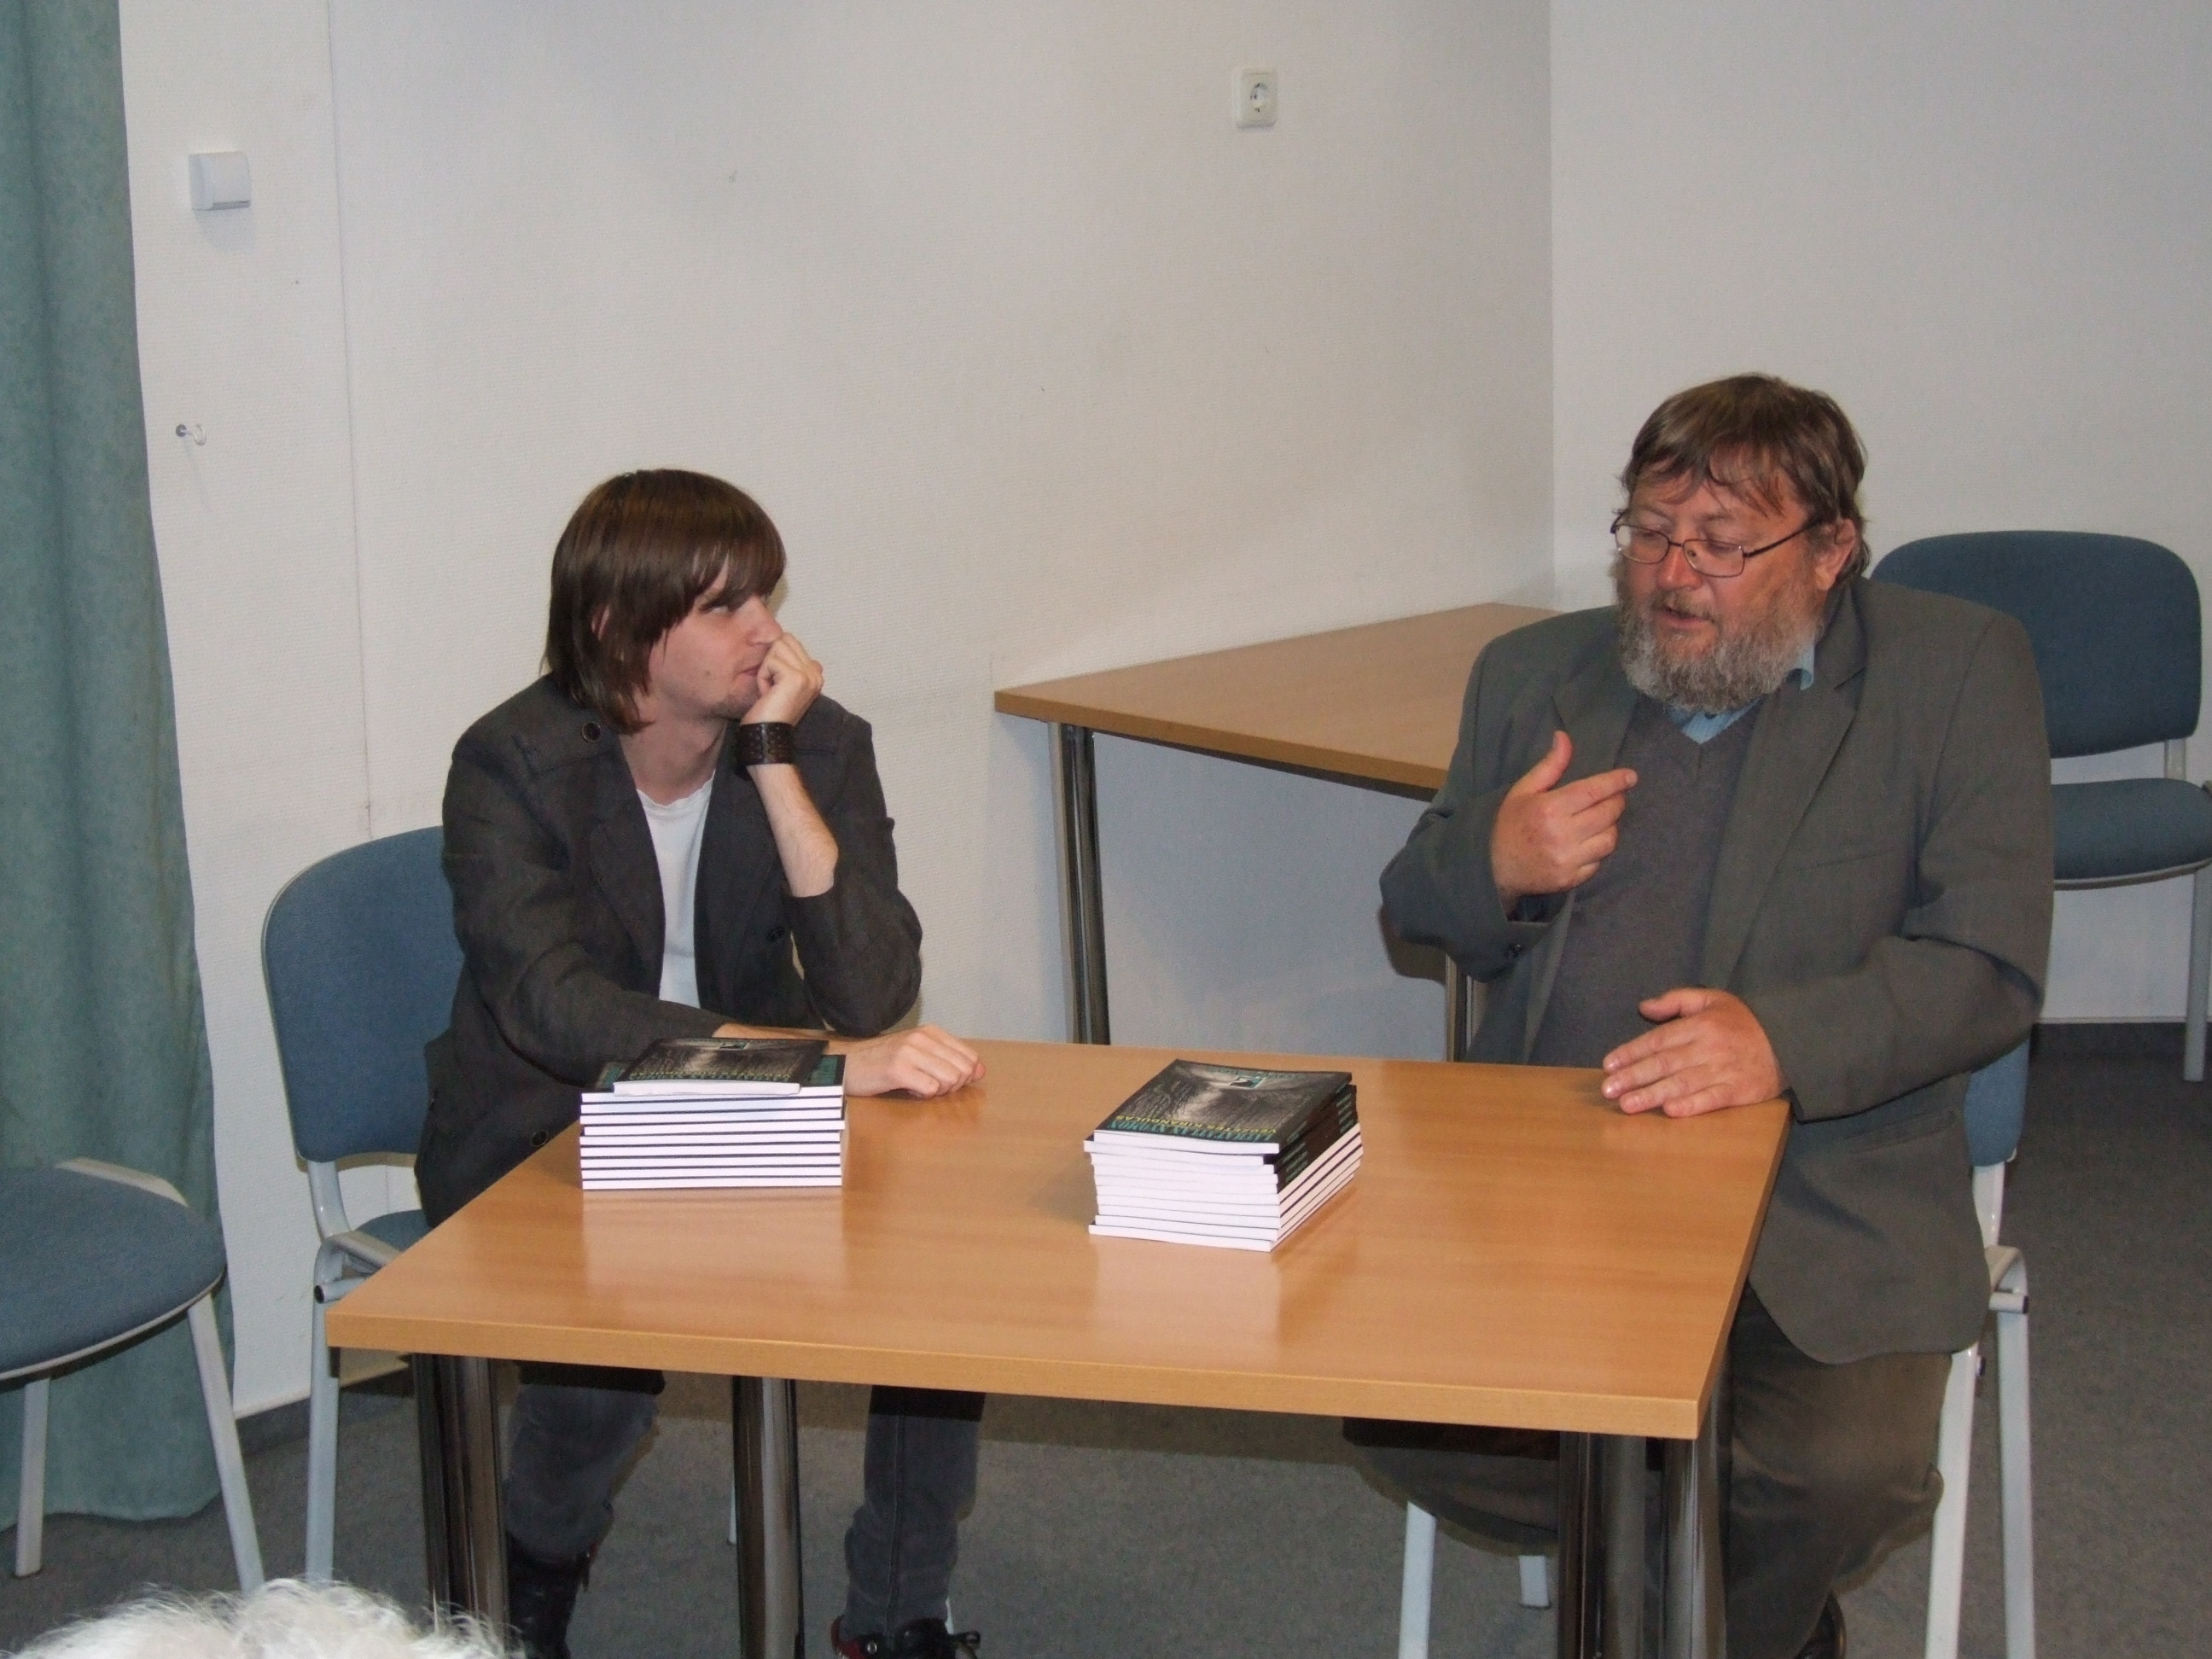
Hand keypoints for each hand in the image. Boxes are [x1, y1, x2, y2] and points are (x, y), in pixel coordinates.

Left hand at [745, 633, 823, 729]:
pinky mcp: (796, 677)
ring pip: (777, 647)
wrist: (768, 734)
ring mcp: (808, 675)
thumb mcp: (783, 683)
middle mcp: (816, 673)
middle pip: (784, 640)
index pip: (792, 641)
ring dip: (766, 669)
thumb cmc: (770, 711)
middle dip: (771, 661)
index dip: (776, 659)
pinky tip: (767, 694)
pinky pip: (770, 662)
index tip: (777, 685)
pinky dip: (763, 677)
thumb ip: (789, 663)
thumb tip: (785, 638)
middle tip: (772, 687)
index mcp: (816, 673)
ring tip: (770, 690)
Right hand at [842, 1024, 985, 1097]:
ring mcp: (910, 1052)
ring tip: (919, 1086)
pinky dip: (923, 1095)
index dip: (965, 1075)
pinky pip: (930, 1089)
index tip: (946, 1081)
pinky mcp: (898, 1069)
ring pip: (949, 1079)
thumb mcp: (919, 1053)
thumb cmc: (884, 1061)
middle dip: (952, 1085)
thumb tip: (980, 1071)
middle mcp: (922, 1038)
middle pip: (962, 1070)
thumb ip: (949, 1059)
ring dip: (938, 1091)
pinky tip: (910, 1090)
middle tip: (931, 1086)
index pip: (969, 1057)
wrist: (847, 1065)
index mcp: (931, 1032)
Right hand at [1490, 731, 1636, 908]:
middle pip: (1608, 813)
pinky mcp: (1571, 878)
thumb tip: (1564, 737)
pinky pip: (1600, 861)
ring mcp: (1568, 860)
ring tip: (1600, 820)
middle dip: (1616, 801)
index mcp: (1550, 808)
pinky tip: (1588, 842)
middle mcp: (1562, 834)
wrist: (1495, 868)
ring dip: (1611, 826)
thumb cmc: (1510, 825)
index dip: (1616, 782)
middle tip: (1613, 797)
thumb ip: (1550, 765)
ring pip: (1610, 839)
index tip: (1631, 776)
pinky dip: (1599, 850)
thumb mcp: (1524, 790)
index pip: (1594, 791)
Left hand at [1601, 989, 1783, 1116]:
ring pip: (1682, 1084)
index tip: (1609, 1064)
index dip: (1631, 1052)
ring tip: (1627, 1104)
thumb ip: (1676, 1000)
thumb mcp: (1712, 999)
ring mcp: (1724, 1070)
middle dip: (1633, 1076)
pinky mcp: (1739, 1091)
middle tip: (1608, 1089)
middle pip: (1664, 1063)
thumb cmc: (1745, 1020)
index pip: (1658, 1040)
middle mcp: (1709, 1047)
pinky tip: (1669, 1112)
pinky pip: (1711, 1099)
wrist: (1791, 1039)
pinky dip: (1691, 1106)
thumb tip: (1644, 1007)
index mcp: (1700, 1024)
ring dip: (1652, 1095)